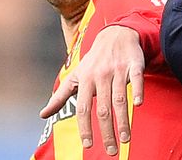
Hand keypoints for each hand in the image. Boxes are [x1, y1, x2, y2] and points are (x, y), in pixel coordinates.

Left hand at [40, 26, 144, 155]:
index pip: (83, 108)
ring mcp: (118, 69)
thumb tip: (42, 115)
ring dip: (122, 120)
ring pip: (119, 97)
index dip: (85, 127)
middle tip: (111, 151)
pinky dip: (138, 90)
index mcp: (85, 80)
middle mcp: (101, 75)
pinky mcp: (134, 63)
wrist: (115, 34)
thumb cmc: (94, 60)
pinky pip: (136, 78)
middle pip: (102, 108)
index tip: (88, 145)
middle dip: (106, 131)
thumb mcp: (75, 75)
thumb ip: (60, 96)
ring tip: (125, 139)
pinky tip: (139, 104)